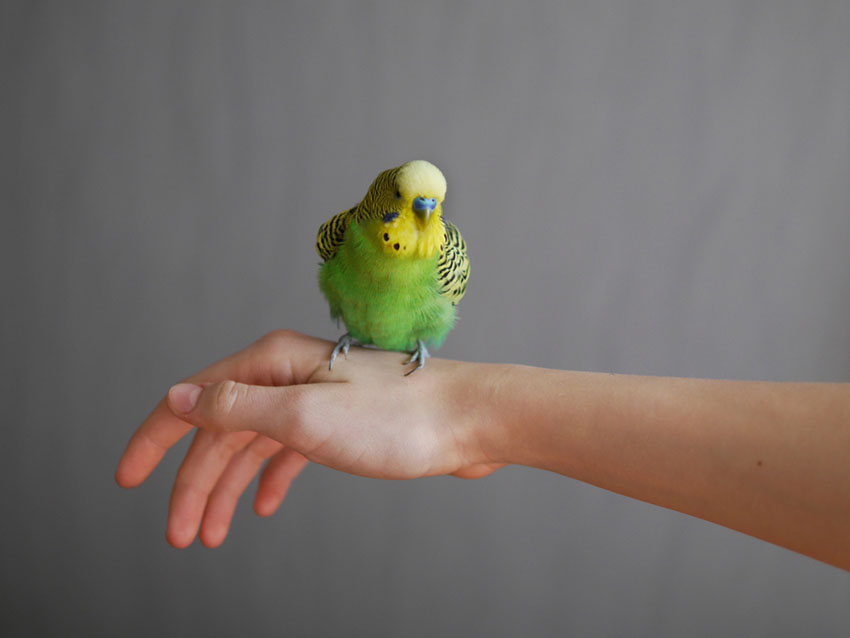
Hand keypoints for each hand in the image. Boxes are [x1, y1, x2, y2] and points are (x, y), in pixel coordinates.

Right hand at [115, 330, 502, 547]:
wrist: (471, 420)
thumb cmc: (400, 417)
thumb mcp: (307, 415)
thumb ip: (239, 406)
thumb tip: (179, 397)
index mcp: (272, 363)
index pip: (193, 399)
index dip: (154, 439)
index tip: (126, 478)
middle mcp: (288, 375)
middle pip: (221, 431)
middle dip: (193, 483)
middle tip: (178, 534)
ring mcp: (314, 399)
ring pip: (253, 447)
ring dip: (227, 490)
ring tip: (210, 535)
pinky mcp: (340, 424)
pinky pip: (288, 453)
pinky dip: (268, 480)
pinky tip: (260, 507)